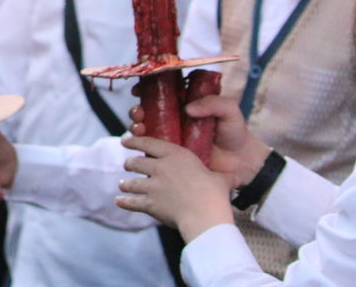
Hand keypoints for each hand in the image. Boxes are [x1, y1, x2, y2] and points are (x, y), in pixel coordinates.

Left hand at [118, 135, 234, 241]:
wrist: (205, 216)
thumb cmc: (214, 195)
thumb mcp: (220, 180)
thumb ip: (223, 177)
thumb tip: (237, 178)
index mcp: (175, 156)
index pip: (148, 143)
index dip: (135, 140)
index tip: (126, 140)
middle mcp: (160, 168)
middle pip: (136, 162)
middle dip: (130, 163)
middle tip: (128, 164)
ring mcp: (153, 186)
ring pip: (132, 182)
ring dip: (126, 183)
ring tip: (122, 184)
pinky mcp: (150, 203)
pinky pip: (132, 201)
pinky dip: (124, 202)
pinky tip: (119, 201)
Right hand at [127, 95, 265, 186]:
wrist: (242, 162)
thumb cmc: (235, 133)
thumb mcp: (229, 111)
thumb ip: (213, 103)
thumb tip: (188, 108)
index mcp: (186, 103)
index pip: (161, 92)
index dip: (147, 88)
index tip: (140, 88)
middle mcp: (175, 118)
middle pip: (148, 109)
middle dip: (137, 108)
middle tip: (139, 111)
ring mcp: (172, 136)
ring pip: (146, 127)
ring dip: (136, 123)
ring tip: (139, 125)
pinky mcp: (171, 153)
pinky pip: (151, 147)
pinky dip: (141, 142)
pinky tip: (141, 139)